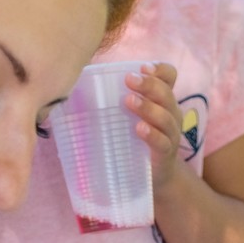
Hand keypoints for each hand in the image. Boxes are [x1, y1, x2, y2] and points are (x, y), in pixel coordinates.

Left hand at [124, 62, 187, 191]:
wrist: (155, 174)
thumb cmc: (137, 138)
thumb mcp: (130, 115)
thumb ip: (115, 100)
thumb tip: (73, 88)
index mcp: (162, 99)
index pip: (169, 76)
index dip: (160, 69)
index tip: (143, 68)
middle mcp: (171, 113)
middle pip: (166, 93)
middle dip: (149, 84)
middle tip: (129, 80)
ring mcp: (170, 134)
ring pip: (165, 117)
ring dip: (148, 107)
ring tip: (130, 101)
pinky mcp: (165, 154)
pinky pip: (163, 142)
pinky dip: (152, 134)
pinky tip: (139, 129)